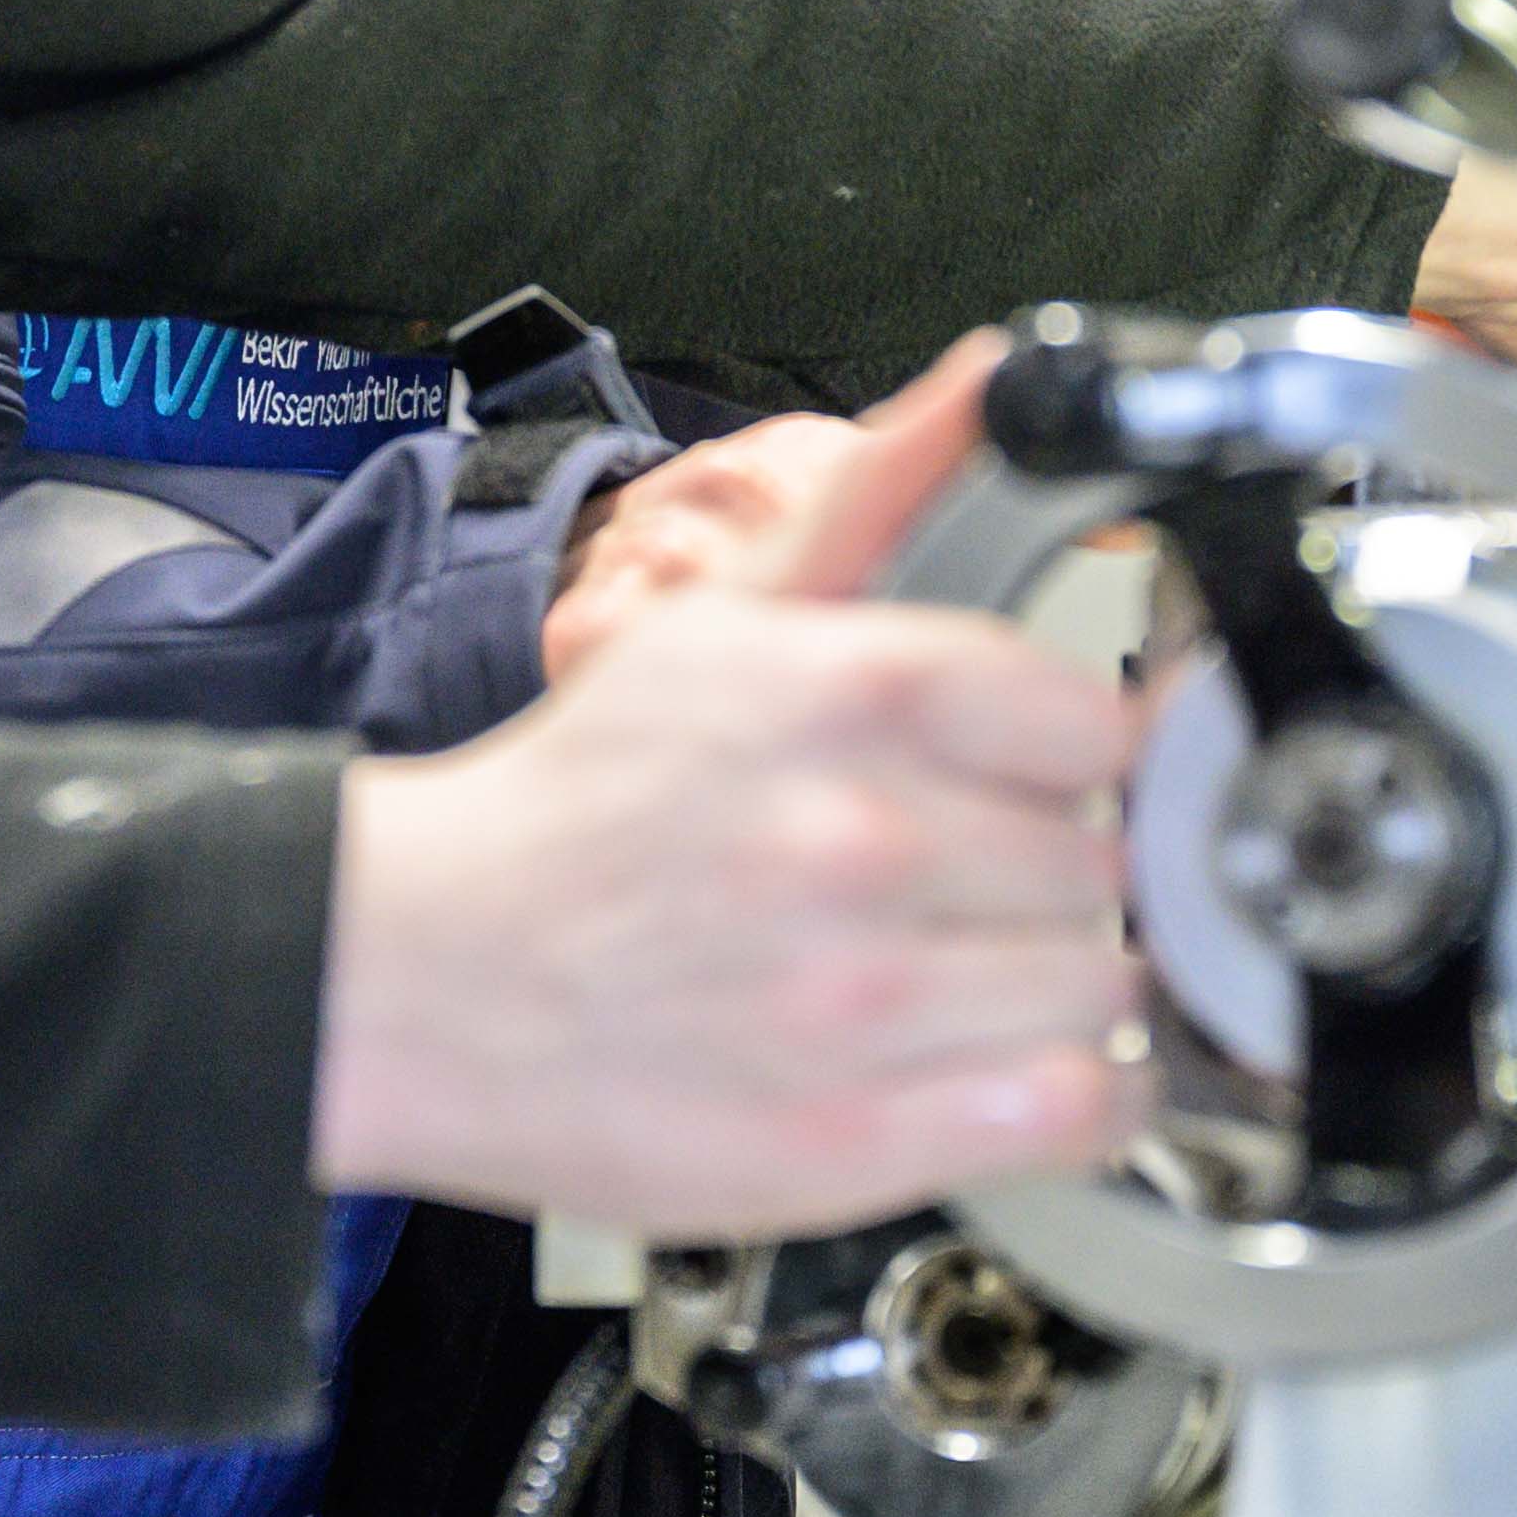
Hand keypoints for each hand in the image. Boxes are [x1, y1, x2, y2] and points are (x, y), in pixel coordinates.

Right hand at [321, 351, 1136, 1233]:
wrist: (411, 974)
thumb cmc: (575, 808)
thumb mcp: (718, 617)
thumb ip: (878, 494)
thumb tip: (995, 378)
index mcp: (844, 693)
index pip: (1095, 724)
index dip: (1067, 759)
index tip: (1030, 782)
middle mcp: (860, 841)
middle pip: (1102, 861)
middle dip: (1049, 875)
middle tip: (964, 886)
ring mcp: (863, 1000)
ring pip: (1105, 985)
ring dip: (1059, 986)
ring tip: (968, 978)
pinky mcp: (856, 1138)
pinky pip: (1077, 1112)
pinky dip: (1072, 1096)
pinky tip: (1006, 1064)